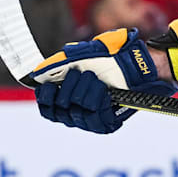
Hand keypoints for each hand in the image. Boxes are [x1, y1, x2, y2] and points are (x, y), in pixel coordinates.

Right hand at [31, 28, 177, 133]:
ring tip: (96, 79)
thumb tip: (37, 72)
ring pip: (74, 114)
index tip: (51, 84)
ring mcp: (91, 119)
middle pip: (58, 110)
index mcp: (68, 95)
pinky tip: (104, 92)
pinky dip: (97, 101)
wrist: (141, 64)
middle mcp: (77, 110)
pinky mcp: (105, 124)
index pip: (46, 108)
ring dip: (84, 93)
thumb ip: (61, 61)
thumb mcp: (86, 52)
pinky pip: (93, 118)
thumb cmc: (114, 56)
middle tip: (83, 74)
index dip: (45, 97)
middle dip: (69, 88)